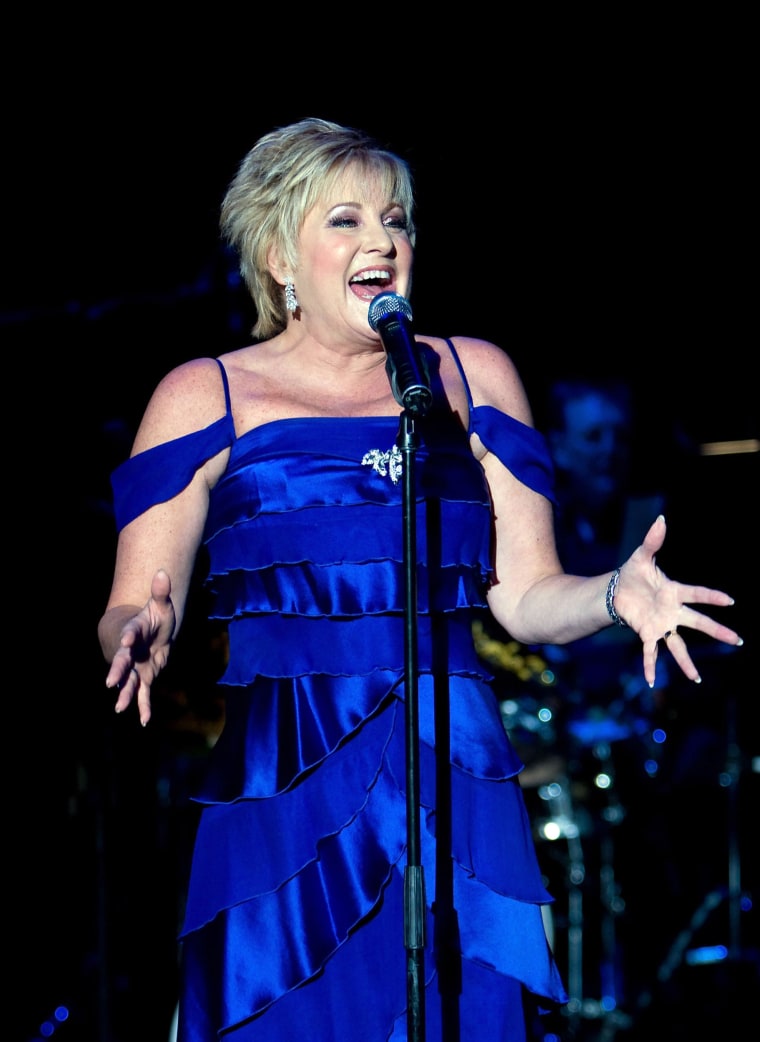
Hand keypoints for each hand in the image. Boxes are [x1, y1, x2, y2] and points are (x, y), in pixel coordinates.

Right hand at [106, 569, 175, 724]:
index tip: (126, 641)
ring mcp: (136, 666)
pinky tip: (143, 720)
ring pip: (129, 682)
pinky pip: (143, 693)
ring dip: (126, 694)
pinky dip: (143, 706)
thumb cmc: (155, 619)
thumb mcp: (161, 606)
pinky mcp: (144, 677)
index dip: (129, 637)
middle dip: (118, 671)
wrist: (149, 635)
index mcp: (135, 632)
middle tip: (110, 681)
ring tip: (120, 708)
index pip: (131, 634)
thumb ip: (161, 592)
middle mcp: (131, 652)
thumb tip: (162, 572)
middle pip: (123, 662)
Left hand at [616, 515, 742, 687]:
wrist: (616, 591)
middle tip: (738, 640)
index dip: (713, 597)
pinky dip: (650, 666)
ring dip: (686, 662)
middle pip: (698, 623)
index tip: (730, 601)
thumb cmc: (633, 574)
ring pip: (678, 645)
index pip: (697, 594)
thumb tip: (662, 518)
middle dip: (717, 631)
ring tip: (697, 679)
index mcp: (674, 591)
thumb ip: (653, 540)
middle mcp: (672, 611)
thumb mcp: (641, 556)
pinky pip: (650, 651)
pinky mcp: (646, 633)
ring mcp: (661, 625)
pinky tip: (651, 681)